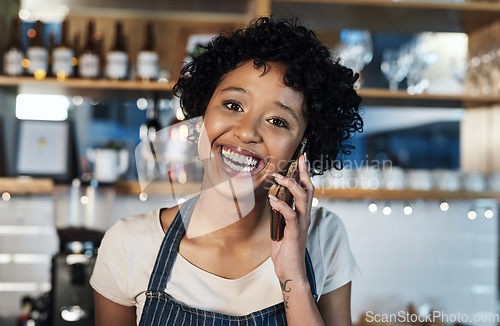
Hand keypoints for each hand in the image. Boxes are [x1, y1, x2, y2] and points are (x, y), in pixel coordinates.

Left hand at [268, 153, 313, 280]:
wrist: (290, 271)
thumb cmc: (285, 250)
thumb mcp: (281, 227)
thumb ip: (280, 213)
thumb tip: (274, 198)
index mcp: (302, 214)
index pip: (306, 189)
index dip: (305, 173)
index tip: (302, 158)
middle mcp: (305, 216)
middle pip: (308, 189)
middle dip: (304, 172)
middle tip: (298, 158)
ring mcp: (302, 224)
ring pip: (302, 198)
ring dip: (290, 185)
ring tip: (278, 177)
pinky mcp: (295, 233)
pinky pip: (291, 214)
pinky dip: (281, 205)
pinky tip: (272, 199)